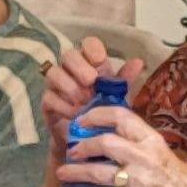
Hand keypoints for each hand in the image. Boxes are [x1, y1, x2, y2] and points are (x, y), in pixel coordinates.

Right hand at [37, 39, 140, 159]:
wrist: (88, 141)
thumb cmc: (103, 113)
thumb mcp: (118, 98)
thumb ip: (124, 80)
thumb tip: (138, 61)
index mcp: (91, 64)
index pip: (88, 45)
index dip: (92, 49)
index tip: (100, 60)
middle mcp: (71, 71)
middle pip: (68, 55)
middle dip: (79, 66)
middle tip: (91, 81)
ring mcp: (57, 86)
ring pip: (53, 73)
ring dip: (69, 86)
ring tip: (83, 101)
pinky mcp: (47, 103)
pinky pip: (49, 97)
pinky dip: (62, 105)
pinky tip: (75, 114)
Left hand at [56, 107, 186, 186]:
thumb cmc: (179, 179)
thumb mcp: (161, 152)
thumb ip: (137, 143)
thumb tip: (108, 134)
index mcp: (152, 139)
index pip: (122, 116)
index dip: (96, 115)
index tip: (81, 120)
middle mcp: (145, 156)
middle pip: (105, 143)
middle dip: (83, 146)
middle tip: (71, 151)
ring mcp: (140, 180)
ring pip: (99, 172)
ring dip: (76, 172)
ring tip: (62, 173)